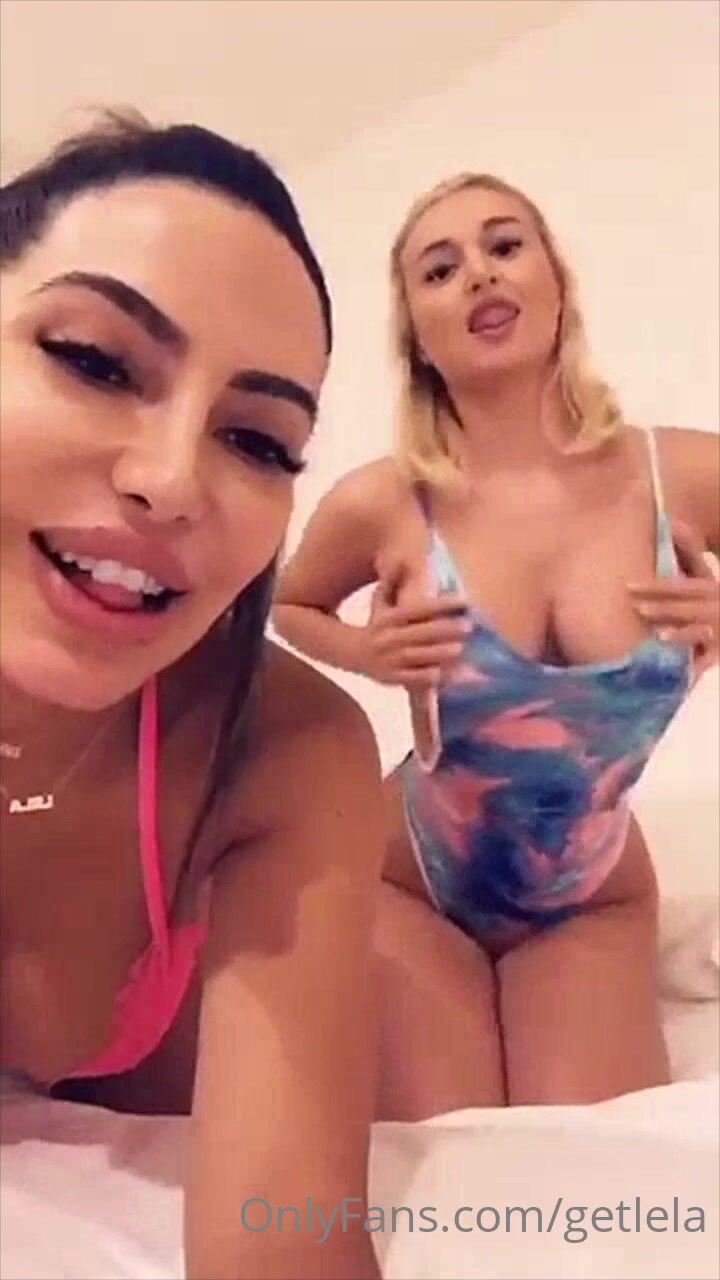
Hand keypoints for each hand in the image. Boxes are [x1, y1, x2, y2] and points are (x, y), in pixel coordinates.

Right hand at [357, 559, 469, 688]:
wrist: (349, 654)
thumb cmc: (375, 626)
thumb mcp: (380, 603)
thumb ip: (391, 582)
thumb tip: (401, 560)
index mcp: (389, 618)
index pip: (417, 609)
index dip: (441, 604)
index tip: (464, 601)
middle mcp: (389, 638)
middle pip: (419, 633)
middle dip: (444, 630)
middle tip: (469, 626)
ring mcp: (392, 660)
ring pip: (418, 656)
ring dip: (439, 654)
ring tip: (462, 649)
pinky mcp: (395, 679)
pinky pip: (417, 680)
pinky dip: (435, 679)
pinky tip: (453, 676)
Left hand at [628, 521, 718, 674]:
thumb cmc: (718, 599)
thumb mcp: (708, 577)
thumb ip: (691, 553)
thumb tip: (673, 523)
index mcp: (711, 587)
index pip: (680, 586)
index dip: (654, 586)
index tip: (627, 586)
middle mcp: (716, 606)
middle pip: (687, 606)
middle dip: (661, 607)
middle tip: (634, 607)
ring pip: (700, 630)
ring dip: (681, 633)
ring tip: (659, 635)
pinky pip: (710, 657)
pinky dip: (699, 662)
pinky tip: (685, 666)